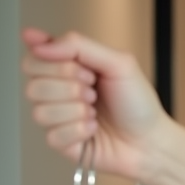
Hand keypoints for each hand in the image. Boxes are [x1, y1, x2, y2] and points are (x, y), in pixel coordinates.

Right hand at [22, 28, 171, 176]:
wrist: (152, 140)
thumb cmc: (139, 103)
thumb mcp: (119, 63)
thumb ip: (79, 45)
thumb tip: (40, 43)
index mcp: (68, 68)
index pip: (34, 58)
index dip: (55, 63)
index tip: (82, 68)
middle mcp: (58, 92)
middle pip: (33, 85)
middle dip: (70, 87)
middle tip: (94, 91)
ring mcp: (57, 118)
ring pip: (40, 112)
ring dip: (76, 111)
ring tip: (95, 111)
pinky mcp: (60, 142)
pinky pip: (53, 135)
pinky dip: (79, 130)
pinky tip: (93, 129)